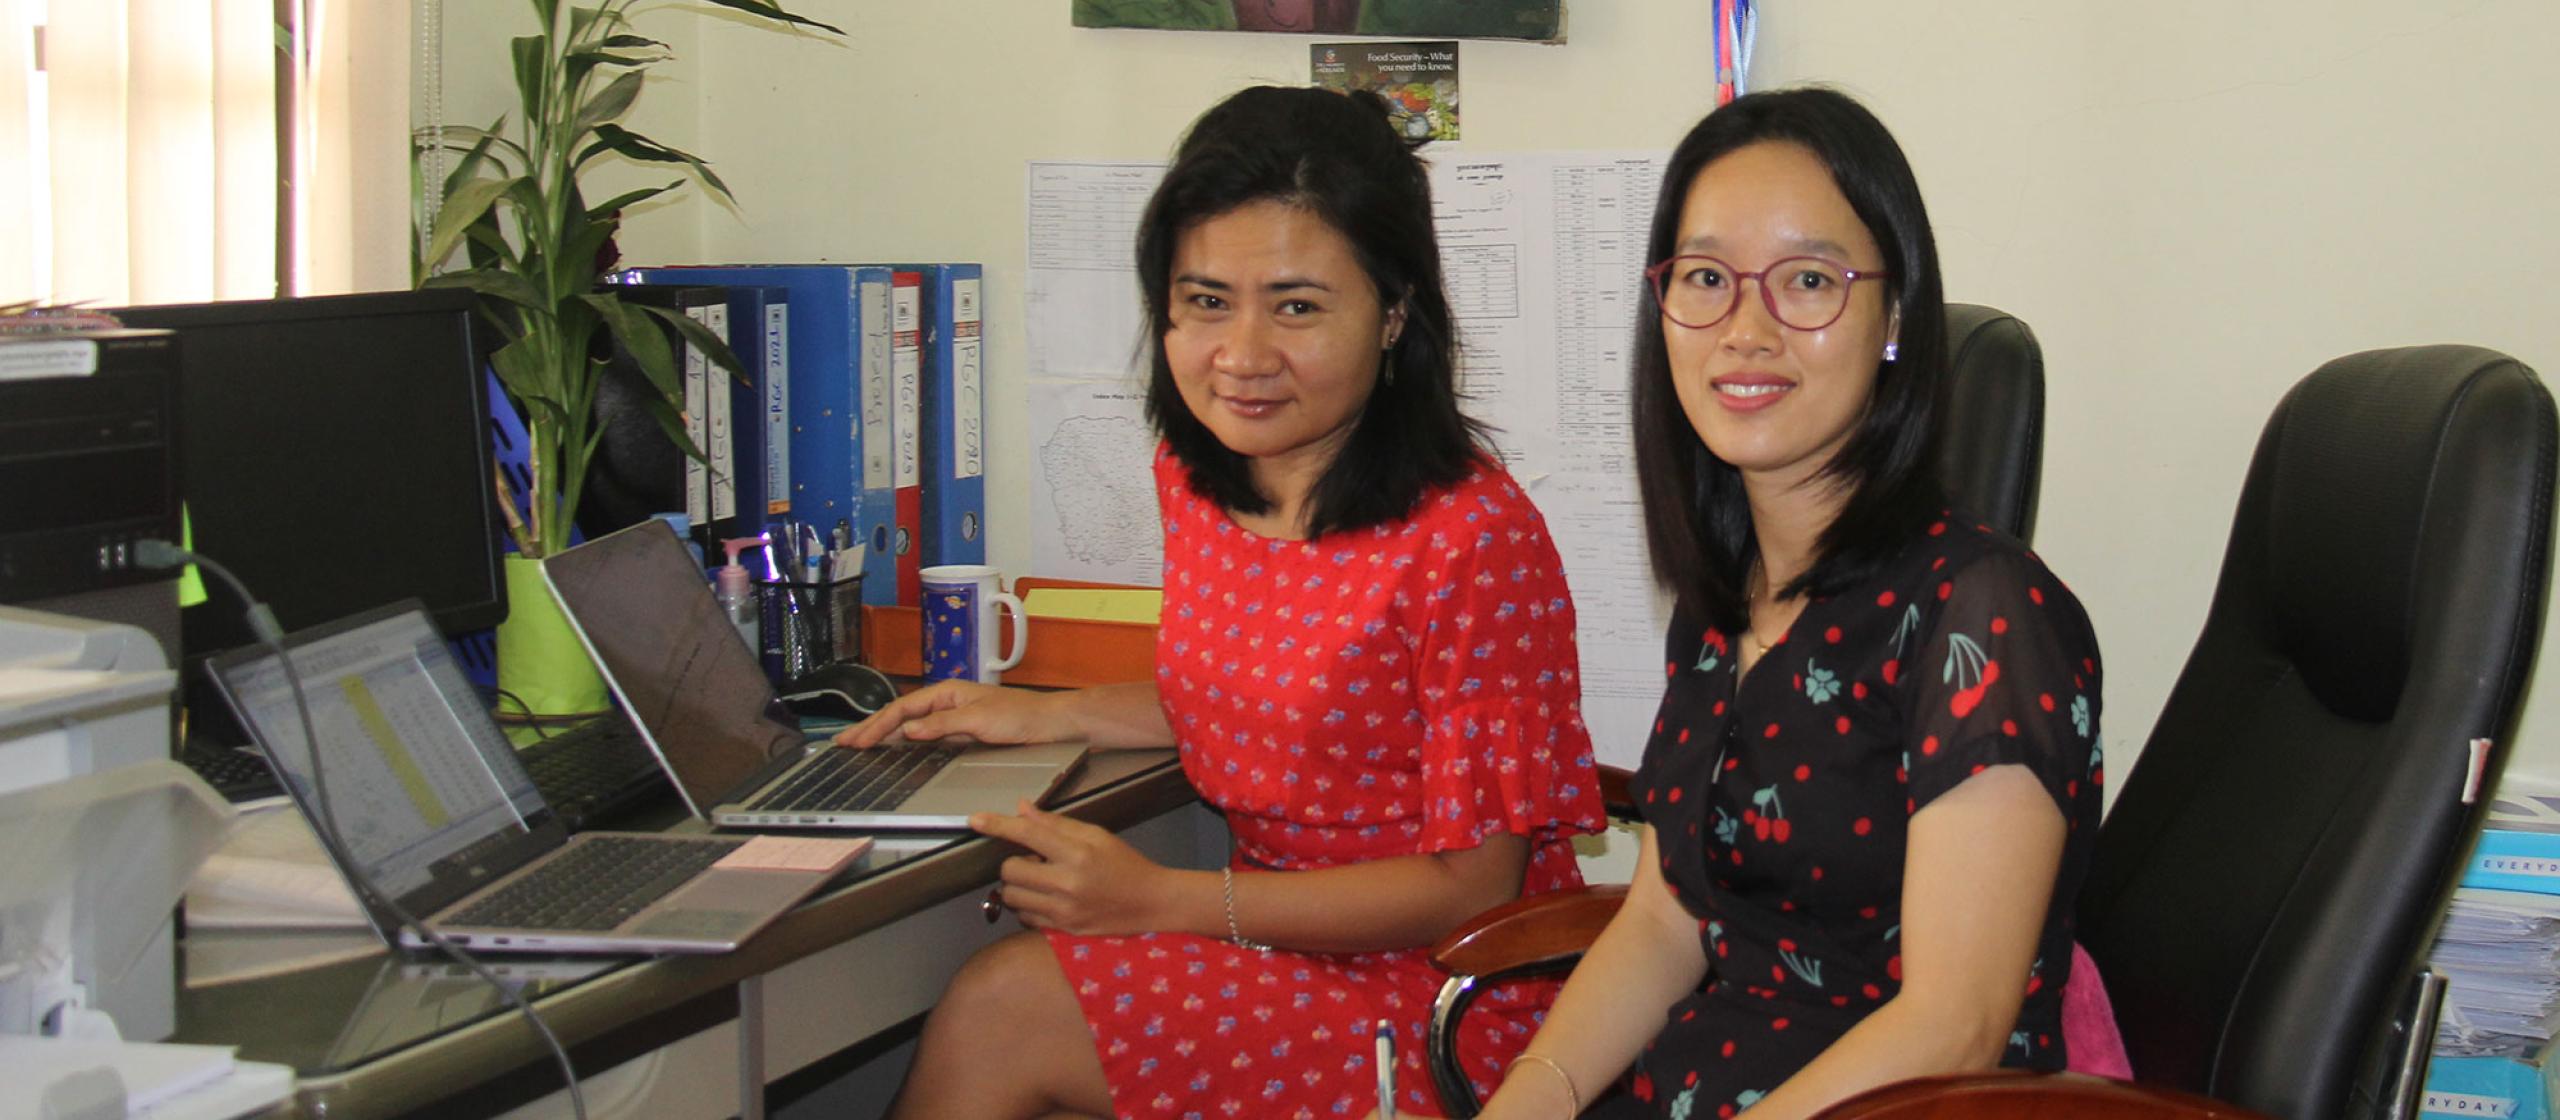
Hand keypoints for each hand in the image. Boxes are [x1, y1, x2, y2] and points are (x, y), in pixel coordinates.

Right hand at [832, 679, 1064, 747]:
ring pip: (911, 725)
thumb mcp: (979, 720)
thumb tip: (909, 730)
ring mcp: (953, 717)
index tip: (857, 740)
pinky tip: (897, 749)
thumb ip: (943, 725)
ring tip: (861, 744)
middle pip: (901, 715)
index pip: (903, 709)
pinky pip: (926, 735)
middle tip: (845, 742)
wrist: (1051, 724)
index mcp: (947, 692)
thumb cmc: (1021, 716)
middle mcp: (947, 702)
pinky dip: (906, 741)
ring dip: (885, 734)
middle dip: (872, 728)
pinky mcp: (962, 731)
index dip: (877, 725)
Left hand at [975, 799, 1173, 935]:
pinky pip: (1024, 917)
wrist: (1151, 903)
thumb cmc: (1125, 864)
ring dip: (1018, 886)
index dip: (997, 824)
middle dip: (1015, 862)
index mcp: (1077, 853)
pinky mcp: (1062, 930)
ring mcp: (1063, 911)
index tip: (975, 819)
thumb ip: (1056, 825)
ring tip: (1041, 881)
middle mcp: (1067, 883)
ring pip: (1011, 896)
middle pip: (1010, 869)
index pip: (1027, 834)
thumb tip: (1022, 809)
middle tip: (1036, 861)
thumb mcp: (1096, 835)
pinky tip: (1046, 899)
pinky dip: (1027, 906)